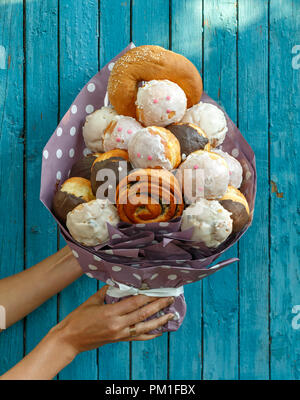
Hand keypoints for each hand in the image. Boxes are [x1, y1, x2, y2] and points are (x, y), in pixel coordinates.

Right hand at [50, 286, 174, 356]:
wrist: (69, 340)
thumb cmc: (78, 319)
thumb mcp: (92, 301)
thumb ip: (108, 291)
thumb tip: (121, 282)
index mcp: (110, 313)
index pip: (135, 302)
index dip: (149, 295)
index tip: (159, 289)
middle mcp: (118, 325)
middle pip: (143, 314)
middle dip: (159, 305)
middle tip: (170, 298)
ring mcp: (120, 334)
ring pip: (145, 327)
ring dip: (160, 320)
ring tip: (171, 313)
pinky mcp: (119, 340)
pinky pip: (139, 337)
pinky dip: (151, 334)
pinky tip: (160, 330)